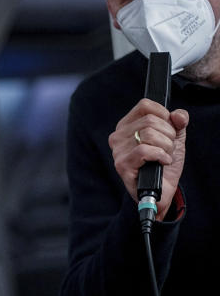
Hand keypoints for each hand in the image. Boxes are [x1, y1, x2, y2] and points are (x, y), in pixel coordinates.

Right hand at [109, 98, 187, 219]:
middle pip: (150, 121)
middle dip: (168, 135)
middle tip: (168, 148)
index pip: (145, 106)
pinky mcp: (122, 165)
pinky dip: (161, 156)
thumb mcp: (175, 138)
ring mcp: (118, 151)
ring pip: (149, 135)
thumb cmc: (163, 163)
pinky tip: (162, 162)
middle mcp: (118, 137)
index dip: (164, 115)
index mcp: (127, 126)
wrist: (162, 189)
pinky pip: (145, 150)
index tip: (168, 129)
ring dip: (166, 147)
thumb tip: (178, 115)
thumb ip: (178, 122)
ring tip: (164, 156)